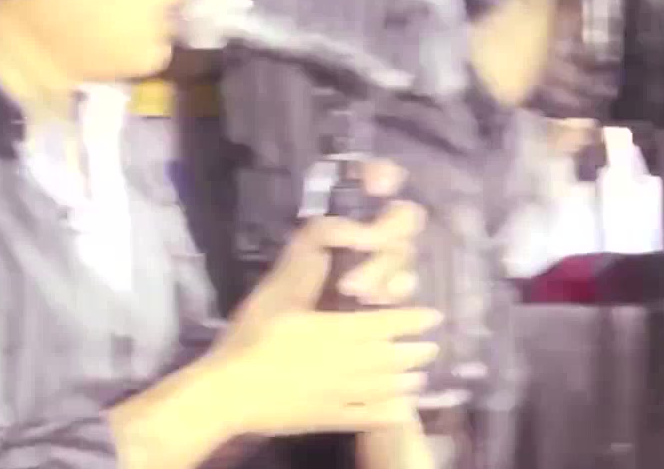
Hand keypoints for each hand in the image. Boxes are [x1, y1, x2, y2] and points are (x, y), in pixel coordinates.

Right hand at [201, 161, 437, 433]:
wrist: (230, 394)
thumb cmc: (250, 340)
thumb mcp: (274, 296)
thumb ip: (303, 271)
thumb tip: (322, 245)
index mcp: (336, 331)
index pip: (384, 323)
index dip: (410, 319)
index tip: (432, 317)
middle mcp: (348, 363)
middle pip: (390, 357)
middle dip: (414, 351)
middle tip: (432, 348)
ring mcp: (341, 395)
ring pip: (385, 387)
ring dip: (406, 380)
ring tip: (420, 377)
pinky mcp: (329, 419)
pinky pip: (368, 417)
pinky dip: (389, 413)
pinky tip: (402, 409)